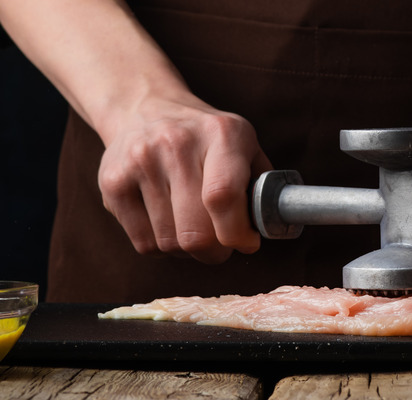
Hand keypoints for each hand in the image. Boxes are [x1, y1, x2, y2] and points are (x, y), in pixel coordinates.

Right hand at [97, 95, 271, 262]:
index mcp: (220, 133)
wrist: (146, 108)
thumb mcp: (245, 145)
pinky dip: (162, 247)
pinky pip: (144, 244)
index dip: (236, 233)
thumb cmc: (208, 139)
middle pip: (195, 232)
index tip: (246, 242)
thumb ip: (263, 186)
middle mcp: (176, 143)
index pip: (223, 197)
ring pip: (170, 243)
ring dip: (188, 250)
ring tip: (194, 228)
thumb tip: (271, 226)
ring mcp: (139, 162)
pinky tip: (169, 224)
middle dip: (215, 252)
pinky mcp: (112, 183)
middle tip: (221, 246)